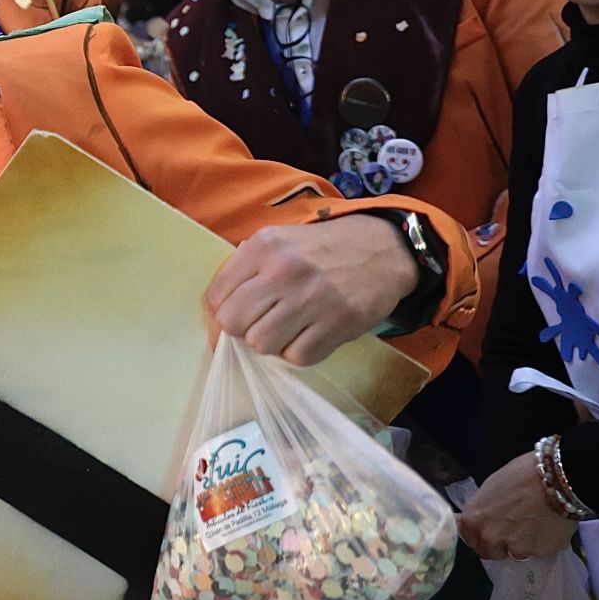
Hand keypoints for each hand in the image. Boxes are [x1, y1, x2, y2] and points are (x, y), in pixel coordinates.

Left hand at [205, 216, 417, 365]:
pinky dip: (299, 353)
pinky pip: (298, 357)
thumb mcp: (279, 242)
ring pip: (262, 344)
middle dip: (242, 331)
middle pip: (233, 323)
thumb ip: (245, 271)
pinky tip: (309, 335)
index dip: (219, 316)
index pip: (216, 297)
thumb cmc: (321, 251)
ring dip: (271, 344)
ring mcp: (313, 297)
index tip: (233, 321)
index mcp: (264, 246)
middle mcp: (284, 270)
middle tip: (260, 325)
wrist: (383, 248)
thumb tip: (215, 315)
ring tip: (287, 329)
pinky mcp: (339, 321)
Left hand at [460, 452, 579, 560]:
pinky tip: (549, 526)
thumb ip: (483, 510)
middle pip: (490, 552)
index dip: (481, 535)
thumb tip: (482, 518)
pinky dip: (542, 543)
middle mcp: (489, 537)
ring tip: (535, 526)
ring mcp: (514, 548)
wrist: (558, 479)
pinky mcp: (538, 553)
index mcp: (473, 520)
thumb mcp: (491, 488)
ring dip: (522, 544)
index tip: (491, 530)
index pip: (470, 539)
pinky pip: (537, 551)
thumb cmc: (522, 474)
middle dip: (500, 544)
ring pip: (515, 553)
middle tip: (514, 530)